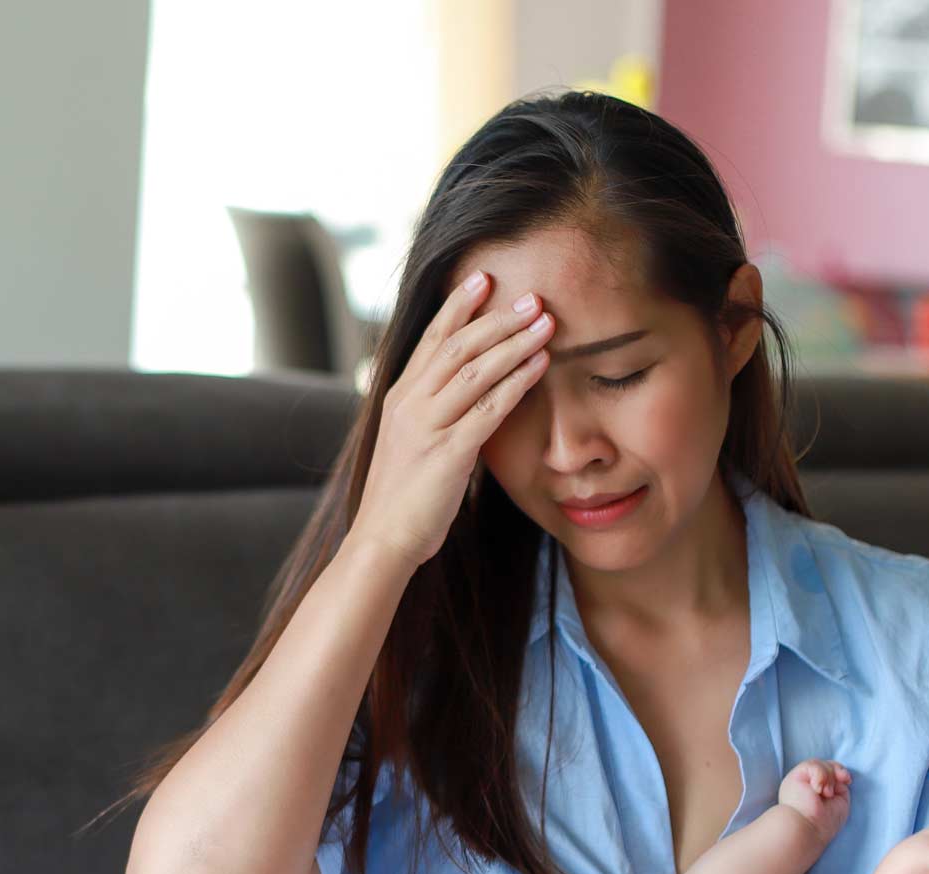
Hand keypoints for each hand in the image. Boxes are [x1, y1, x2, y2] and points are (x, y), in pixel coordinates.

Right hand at [348, 269, 554, 570]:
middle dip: (496, 318)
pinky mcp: (447, 453)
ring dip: (514, 342)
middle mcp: (409, 404)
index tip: (483, 278)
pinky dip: (516, 382)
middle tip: (532, 297)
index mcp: (398, 398)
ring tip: (546, 322)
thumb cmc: (400, 499)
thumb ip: (430, 414)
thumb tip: (464, 394)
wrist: (382, 541)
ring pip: (474, 370)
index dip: (457, 306)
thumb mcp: (408, 444)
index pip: (430, 339)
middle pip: (456, 345)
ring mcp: (426, 427)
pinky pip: (488, 408)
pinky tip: (540, 366)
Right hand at [776, 759, 850, 839]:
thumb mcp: (839, 802)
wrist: (807, 828)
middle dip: (836, 770)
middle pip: (824, 764)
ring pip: (819, 764)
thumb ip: (839, 787)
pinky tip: (818, 790)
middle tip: (841, 782)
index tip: (847, 780)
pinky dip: (821, 776)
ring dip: (828, 777)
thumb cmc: (822, 823)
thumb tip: (839, 775)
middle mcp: (804, 784)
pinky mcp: (795, 776)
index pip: (827, 771)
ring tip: (826, 793)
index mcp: (812, 791)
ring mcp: (799, 779)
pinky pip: (812, 765)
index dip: (839, 771)